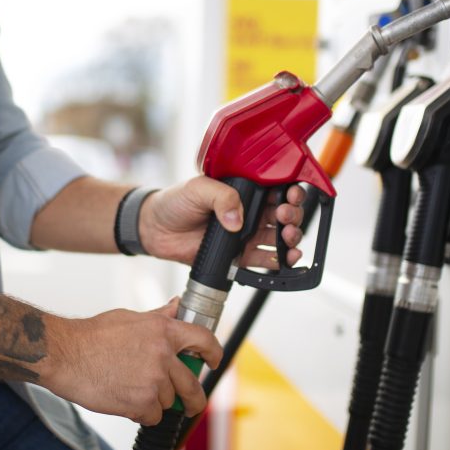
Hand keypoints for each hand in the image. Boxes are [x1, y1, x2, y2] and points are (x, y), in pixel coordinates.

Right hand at [41, 299, 221, 424]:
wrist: (66, 354)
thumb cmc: (93, 336)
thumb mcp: (130, 318)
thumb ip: (159, 317)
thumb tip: (177, 306)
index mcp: (164, 330)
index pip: (203, 340)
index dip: (213, 353)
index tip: (213, 361)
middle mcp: (163, 355)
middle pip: (193, 384)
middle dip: (194, 398)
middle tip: (191, 403)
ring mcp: (154, 380)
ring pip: (169, 401)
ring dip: (155, 401)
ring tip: (132, 388)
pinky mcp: (142, 403)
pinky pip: (153, 416)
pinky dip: (141, 413)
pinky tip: (125, 399)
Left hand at [138, 175, 303, 266]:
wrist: (156, 228)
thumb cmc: (176, 202)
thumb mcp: (198, 188)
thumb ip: (221, 197)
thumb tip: (237, 219)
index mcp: (244, 191)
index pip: (276, 188)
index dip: (291, 191)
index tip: (292, 194)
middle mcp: (250, 212)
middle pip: (285, 214)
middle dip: (293, 215)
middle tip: (285, 216)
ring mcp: (247, 235)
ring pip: (281, 238)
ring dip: (292, 238)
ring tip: (288, 238)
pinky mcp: (240, 256)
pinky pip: (266, 260)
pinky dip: (281, 261)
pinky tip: (287, 259)